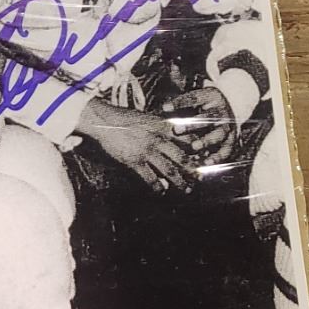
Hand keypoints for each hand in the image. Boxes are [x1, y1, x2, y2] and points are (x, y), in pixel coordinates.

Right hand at [78, 98, 195, 193]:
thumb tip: (175, 133)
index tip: (205, 159)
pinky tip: (161, 191)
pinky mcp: (134, 161)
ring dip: (180, 182)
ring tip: (186, 190)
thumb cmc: (125, 118)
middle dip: (192, 170)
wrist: (104, 120)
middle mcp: (158, 140)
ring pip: (169, 170)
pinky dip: (157, 186)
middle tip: (199, 179)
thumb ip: (162, 126)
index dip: (198, 151)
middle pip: (181, 158)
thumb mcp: (148, 117)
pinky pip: (149, 177)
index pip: (187, 140)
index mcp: (163, 127)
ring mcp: (146, 151)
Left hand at [164, 85, 239, 164]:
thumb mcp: (195, 100)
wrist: (228, 111)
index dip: (179, 103)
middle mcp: (221, 112)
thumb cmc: (204, 106)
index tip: (165, 108)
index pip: (194, 98)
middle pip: (208, 118)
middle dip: (192, 125)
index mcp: (211, 97)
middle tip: (176, 130)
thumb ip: (180, 104)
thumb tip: (163, 109)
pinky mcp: (231, 141)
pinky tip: (207, 163)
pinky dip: (217, 157)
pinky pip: (226, 150)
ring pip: (218, 135)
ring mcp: (227, 128)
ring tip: (194, 147)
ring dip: (206, 141)